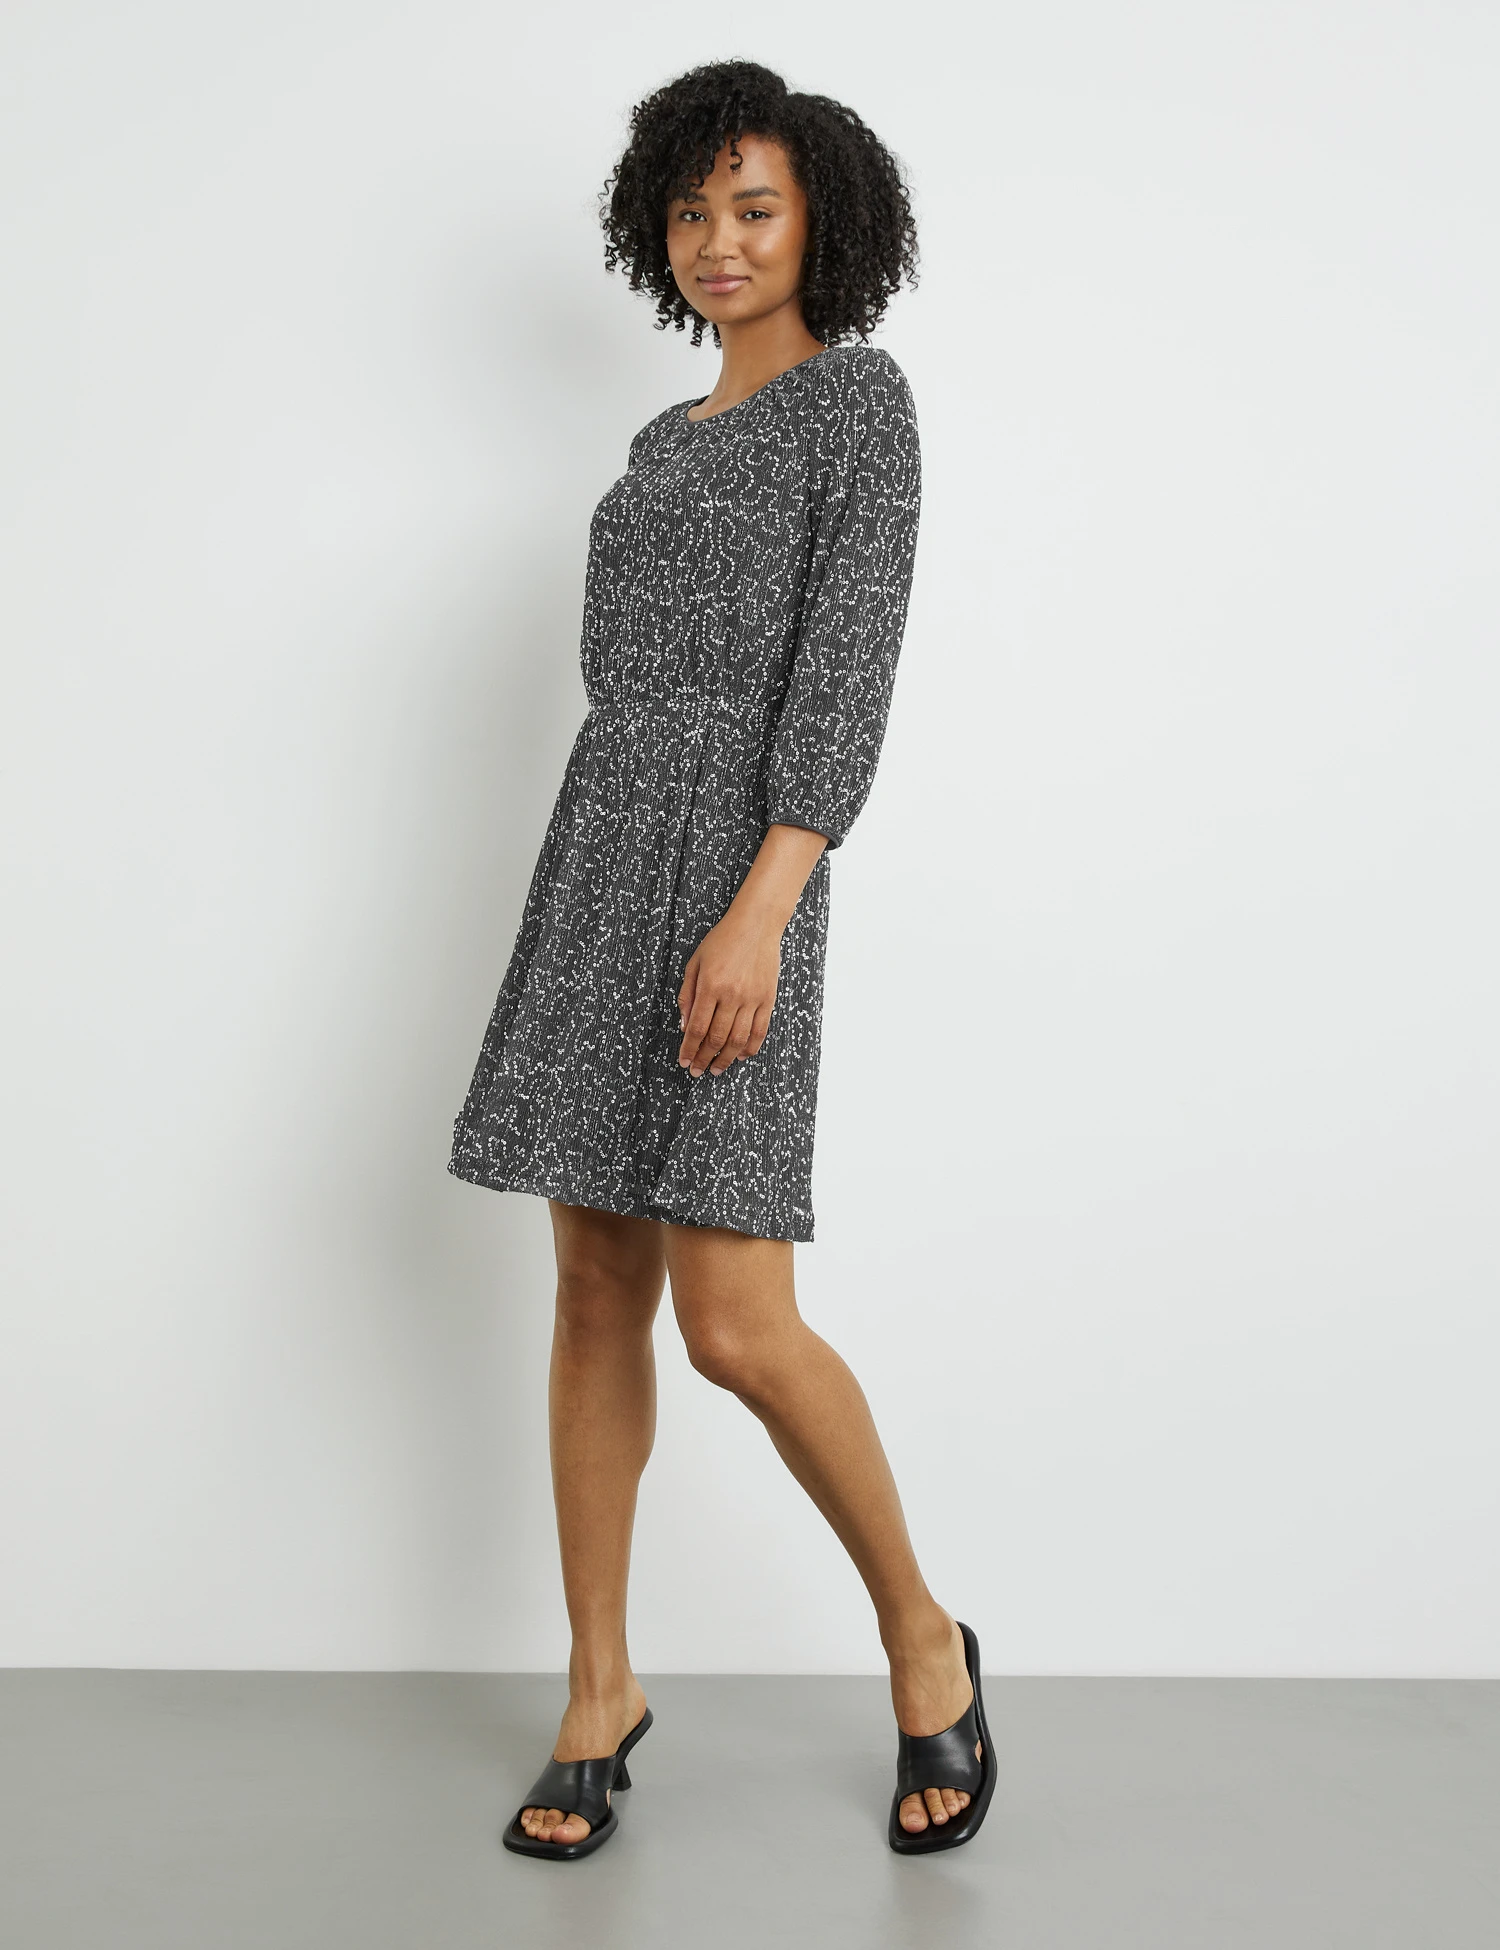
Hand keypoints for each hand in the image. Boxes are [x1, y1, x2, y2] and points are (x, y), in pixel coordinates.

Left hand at [677, 907, 782, 1077]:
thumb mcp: (695, 963)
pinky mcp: (768, 999)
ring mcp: (753, 998)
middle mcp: (732, 994)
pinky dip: (750, 1047)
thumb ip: (687, 996)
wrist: (757, 925)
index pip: (698, 1028)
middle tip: (697, 1071)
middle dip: (704, 1059)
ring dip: (726, 1059)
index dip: (689, 1049)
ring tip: (717, 1070)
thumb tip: (685, 1027)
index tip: (684, 1061)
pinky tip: (740, 1056)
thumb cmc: (722, 941)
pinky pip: (760, 1030)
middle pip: (717, 1038)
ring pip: (738, 1039)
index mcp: (711, 985)